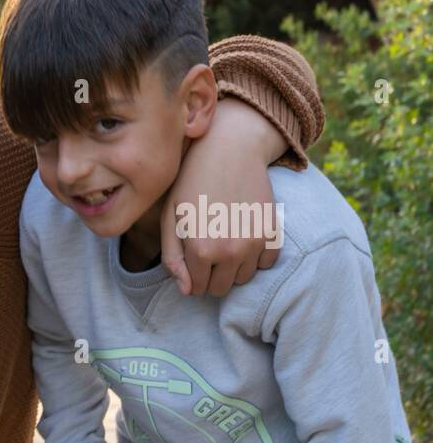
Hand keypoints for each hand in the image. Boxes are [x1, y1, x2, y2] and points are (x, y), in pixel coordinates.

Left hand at [161, 98, 286, 296]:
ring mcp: (255, 242)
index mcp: (201, 250)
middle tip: (207, 250)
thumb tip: (188, 291)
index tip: (190, 258)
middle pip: (222, 288)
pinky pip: (266, 263)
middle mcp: (231, 251)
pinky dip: (256, 256)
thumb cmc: (190, 185)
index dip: (191, 276)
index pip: (198, 288)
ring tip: (224, 239)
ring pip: (244, 278)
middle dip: (211, 276)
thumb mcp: (170, 220)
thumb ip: (173, 259)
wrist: (229, 151)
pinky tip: (243, 235)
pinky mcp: (273, 231)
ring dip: (233, 267)